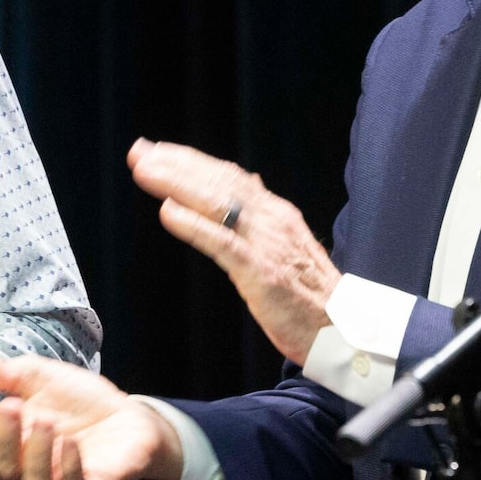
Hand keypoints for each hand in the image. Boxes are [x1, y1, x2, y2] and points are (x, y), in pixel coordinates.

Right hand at [0, 353, 182, 479]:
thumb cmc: (77, 400)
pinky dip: (69, 467)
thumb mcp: (31, 376)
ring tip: (44, 420)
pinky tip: (70, 442)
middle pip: (4, 471)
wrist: (128, 413)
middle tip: (11, 407)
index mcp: (12, 447)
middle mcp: (32, 470)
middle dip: (5, 440)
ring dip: (36, 452)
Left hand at [127, 138, 339, 362]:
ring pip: (217, 202)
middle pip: (218, 181)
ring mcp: (266, 243)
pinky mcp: (261, 272)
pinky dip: (194, 224)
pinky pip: (222, 243)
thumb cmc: (310, 295)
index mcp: (276, 213)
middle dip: (175, 163)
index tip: (157, 151)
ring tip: (145, 171)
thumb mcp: (286, 246)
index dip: (191, 161)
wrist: (341, 328)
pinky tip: (168, 212)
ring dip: (177, 183)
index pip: (228, 176)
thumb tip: (246, 185)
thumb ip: (261, 218)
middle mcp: (271, 219)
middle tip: (139, 151)